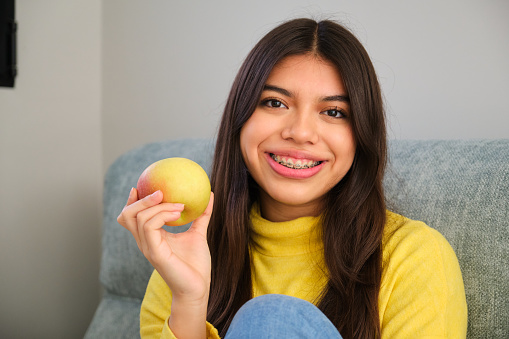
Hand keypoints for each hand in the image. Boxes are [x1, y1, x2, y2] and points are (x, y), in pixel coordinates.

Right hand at [117, 188, 213, 303]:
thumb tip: (210, 195)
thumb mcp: (198, 234)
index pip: (130, 217)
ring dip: (158, 206)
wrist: (198, 288)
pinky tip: (179, 212)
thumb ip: (201, 215)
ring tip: (178, 204)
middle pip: (127, 215)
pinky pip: (150, 226)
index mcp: (151, 237)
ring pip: (138, 218)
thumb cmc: (196, 265)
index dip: (132, 201)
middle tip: (160, 191)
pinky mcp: (155, 252)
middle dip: (140, 199)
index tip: (141, 186)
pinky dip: (163, 214)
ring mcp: (148, 247)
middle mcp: (145, 242)